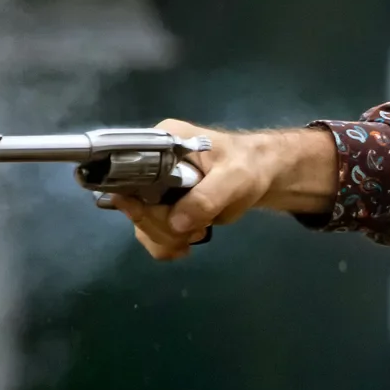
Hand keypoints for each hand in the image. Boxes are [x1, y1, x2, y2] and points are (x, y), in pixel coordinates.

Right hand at [116, 120, 339, 260]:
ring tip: (195, 237)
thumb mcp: (234, 177)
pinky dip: (166, 244)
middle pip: (134, 205)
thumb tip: (174, 224)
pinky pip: (153, 232)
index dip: (136, 202)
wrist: (263, 173)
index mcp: (157, 143)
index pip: (126, 175)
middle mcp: (148, 164)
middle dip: (161, 225)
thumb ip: (206, 198)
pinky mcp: (164, 206)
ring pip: (141, 223)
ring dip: (165, 238)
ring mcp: (154, 188)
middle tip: (196, 230)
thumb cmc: (249, 165)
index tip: (164, 218)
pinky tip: (184, 247)